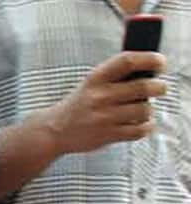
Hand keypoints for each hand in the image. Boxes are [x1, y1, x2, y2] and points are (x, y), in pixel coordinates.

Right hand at [42, 51, 166, 155]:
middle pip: (143, 87)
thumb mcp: (91, 84)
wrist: (53, 131)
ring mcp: (104, 117)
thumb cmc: (78, 105)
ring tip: (141, 110)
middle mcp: (99, 96)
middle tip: (159, 88)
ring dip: (148, 110)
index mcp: (96, 78)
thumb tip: (150, 68)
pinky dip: (146, 127)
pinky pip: (139, 130)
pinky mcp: (107, 135)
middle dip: (158, 87)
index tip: (160, 63)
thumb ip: (116, 75)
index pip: (127, 61)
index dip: (149, 59)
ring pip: (144, 110)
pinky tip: (141, 124)